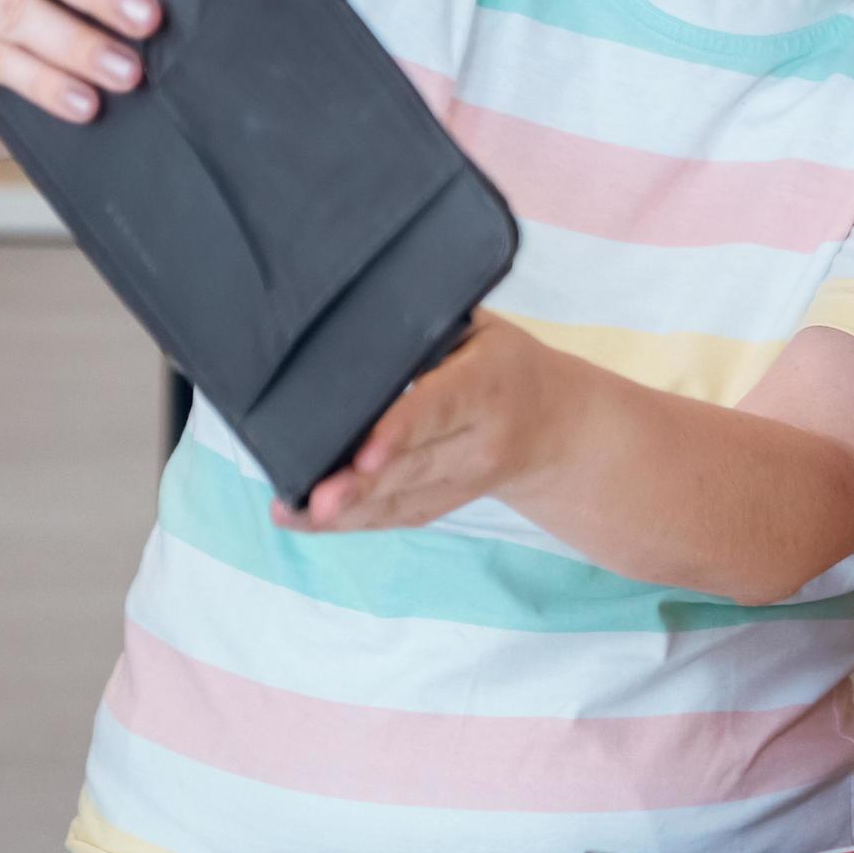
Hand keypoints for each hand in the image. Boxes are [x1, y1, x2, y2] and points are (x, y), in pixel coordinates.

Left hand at [279, 314, 546, 532]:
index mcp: (487, 386)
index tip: (364, 451)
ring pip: (402, 501)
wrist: (556, 427)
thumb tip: (360, 332)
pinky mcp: (446, 504)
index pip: (440, 409)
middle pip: (415, 466)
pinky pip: (398, 517)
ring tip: (297, 514)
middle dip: (363, 486)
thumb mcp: (482, 330)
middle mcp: (480, 442)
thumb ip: (429, 330)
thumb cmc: (507, 364)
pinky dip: (352, 522)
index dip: (401, 432)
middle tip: (317, 499)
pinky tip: (308, 520)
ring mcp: (464, 481)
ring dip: (347, 511)